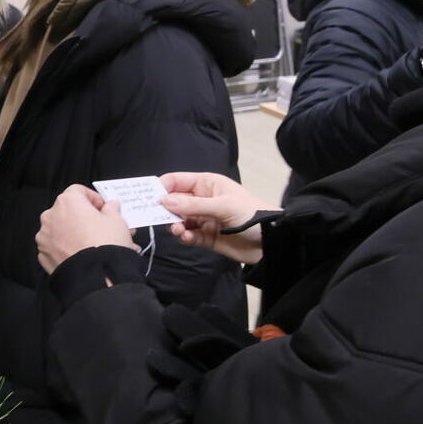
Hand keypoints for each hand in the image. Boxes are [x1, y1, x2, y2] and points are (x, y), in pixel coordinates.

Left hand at [36, 185, 133, 274]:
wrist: (96, 277)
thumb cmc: (106, 244)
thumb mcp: (117, 221)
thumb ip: (112, 209)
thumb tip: (111, 205)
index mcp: (67, 202)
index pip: (78, 191)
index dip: (94, 198)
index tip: (104, 208)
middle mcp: (51, 216)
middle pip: (69, 211)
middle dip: (86, 217)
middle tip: (104, 227)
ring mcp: (44, 237)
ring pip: (62, 229)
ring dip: (76, 232)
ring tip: (96, 243)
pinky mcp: (44, 255)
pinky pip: (57, 246)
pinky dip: (68, 247)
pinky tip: (84, 254)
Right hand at [159, 172, 275, 264]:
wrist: (272, 242)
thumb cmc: (251, 214)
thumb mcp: (222, 206)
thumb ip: (192, 205)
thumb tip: (162, 200)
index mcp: (206, 184)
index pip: (176, 181)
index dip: (162, 188)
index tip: (150, 199)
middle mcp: (202, 199)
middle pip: (174, 201)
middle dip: (165, 209)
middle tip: (158, 217)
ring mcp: (203, 218)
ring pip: (179, 219)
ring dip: (174, 224)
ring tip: (178, 230)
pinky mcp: (206, 237)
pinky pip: (188, 235)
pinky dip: (184, 236)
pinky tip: (186, 237)